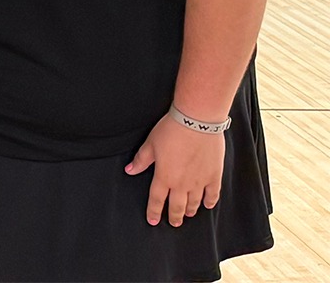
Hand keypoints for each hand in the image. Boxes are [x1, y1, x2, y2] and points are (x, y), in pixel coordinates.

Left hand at [127, 112, 226, 226]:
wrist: (197, 122)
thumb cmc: (171, 131)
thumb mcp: (150, 144)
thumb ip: (141, 160)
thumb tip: (129, 170)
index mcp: (164, 177)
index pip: (157, 200)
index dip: (154, 211)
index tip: (153, 220)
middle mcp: (182, 183)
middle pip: (176, 206)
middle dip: (173, 216)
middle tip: (173, 223)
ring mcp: (199, 181)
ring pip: (194, 203)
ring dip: (189, 210)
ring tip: (187, 214)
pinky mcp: (214, 176)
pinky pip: (212, 194)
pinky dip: (209, 202)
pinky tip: (207, 205)